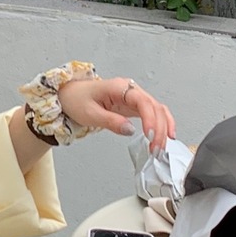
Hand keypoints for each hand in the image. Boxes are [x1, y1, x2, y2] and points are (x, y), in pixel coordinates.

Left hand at [57, 76, 175, 151]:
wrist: (69, 94)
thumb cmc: (76, 99)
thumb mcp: (90, 113)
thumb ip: (110, 121)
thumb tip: (130, 130)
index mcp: (119, 88)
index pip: (142, 102)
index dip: (150, 119)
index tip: (150, 136)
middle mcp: (130, 90)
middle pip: (154, 107)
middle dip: (159, 128)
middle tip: (156, 149)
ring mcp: (134, 97)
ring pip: (157, 110)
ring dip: (163, 128)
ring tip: (161, 147)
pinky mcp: (134, 105)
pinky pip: (153, 112)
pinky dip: (162, 123)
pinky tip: (166, 136)